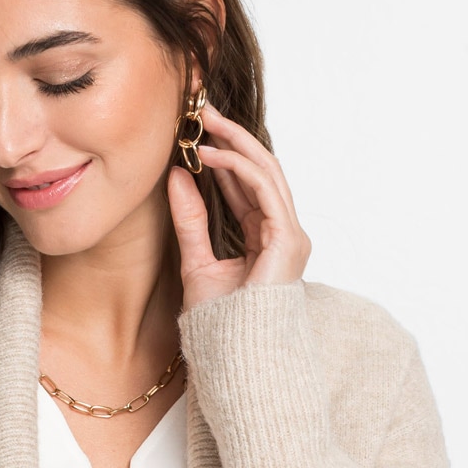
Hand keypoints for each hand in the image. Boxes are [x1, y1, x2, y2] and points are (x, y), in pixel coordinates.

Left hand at [167, 101, 311, 308]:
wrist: (233, 357)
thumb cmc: (219, 325)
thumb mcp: (196, 261)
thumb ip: (190, 221)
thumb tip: (178, 176)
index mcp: (266, 238)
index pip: (247, 185)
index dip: (223, 155)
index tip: (195, 132)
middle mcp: (283, 233)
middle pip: (261, 170)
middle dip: (232, 136)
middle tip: (201, 110)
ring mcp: (290, 235)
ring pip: (266, 170)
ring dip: (235, 141)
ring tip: (204, 121)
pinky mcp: (288, 239)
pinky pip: (264, 188)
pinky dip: (237, 166)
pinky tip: (209, 154)